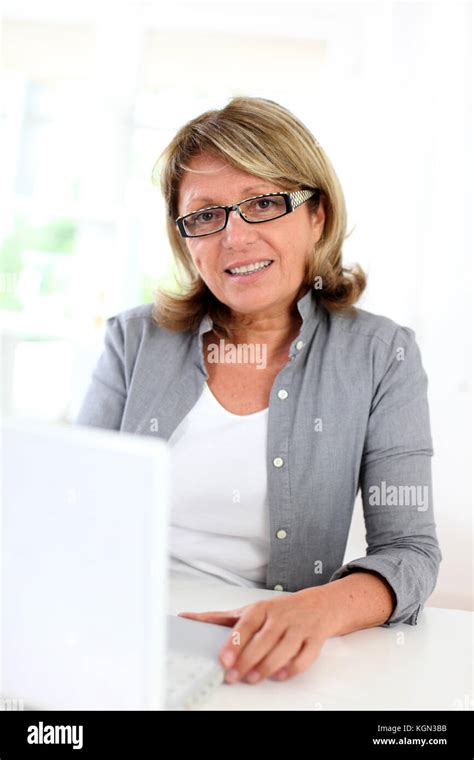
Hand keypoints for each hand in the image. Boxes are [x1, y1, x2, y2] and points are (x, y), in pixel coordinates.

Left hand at [178, 587, 333, 684]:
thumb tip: (187, 618)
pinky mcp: (314, 640)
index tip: (224, 659)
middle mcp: (280, 617)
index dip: (235, 643)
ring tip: (253, 678)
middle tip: (234, 675)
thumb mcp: (249, 610)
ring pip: (284, 649)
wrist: (317, 605)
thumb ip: (219, 618)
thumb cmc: (278, 610)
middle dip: (248, 660)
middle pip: (264, 640)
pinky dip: (292, 668)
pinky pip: (305, 657)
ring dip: (268, 666)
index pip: (246, 625)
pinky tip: (280, 674)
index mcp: (262, 609)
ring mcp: (299, 628)